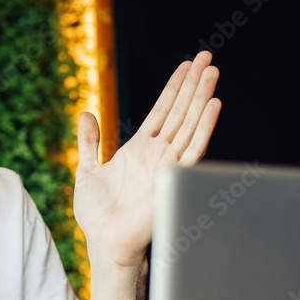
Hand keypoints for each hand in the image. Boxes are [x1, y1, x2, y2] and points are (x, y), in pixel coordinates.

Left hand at [74, 51, 220, 267]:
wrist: (106, 242)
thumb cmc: (98, 216)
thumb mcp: (87, 170)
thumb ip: (89, 142)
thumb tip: (86, 113)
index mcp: (139, 150)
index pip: (162, 110)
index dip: (174, 87)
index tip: (185, 65)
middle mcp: (157, 153)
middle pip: (180, 110)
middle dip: (193, 83)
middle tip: (206, 57)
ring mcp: (167, 164)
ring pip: (189, 122)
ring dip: (201, 97)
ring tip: (211, 71)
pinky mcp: (174, 178)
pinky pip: (193, 148)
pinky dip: (203, 126)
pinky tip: (212, 105)